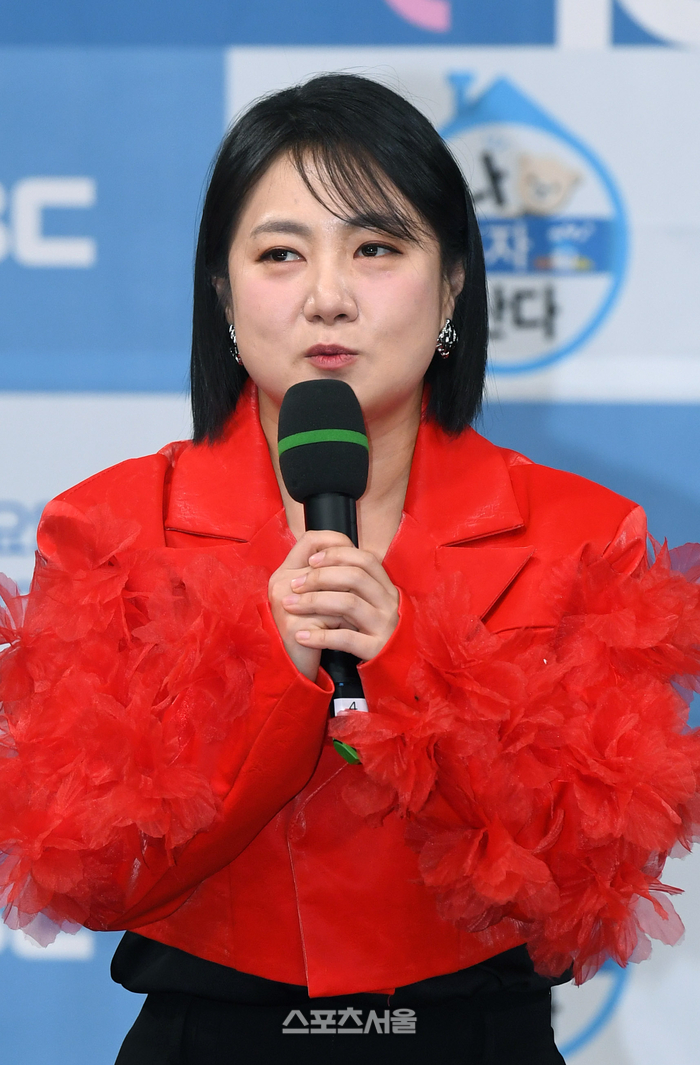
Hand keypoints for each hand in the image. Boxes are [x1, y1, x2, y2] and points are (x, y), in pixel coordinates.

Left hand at [268, 530, 399, 681]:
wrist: (394, 668)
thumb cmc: (372, 631)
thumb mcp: (371, 603)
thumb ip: (354, 584)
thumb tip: (319, 558)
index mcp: (387, 588)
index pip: (365, 560)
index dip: (338, 555)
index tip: (311, 560)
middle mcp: (389, 603)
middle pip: (355, 577)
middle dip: (319, 577)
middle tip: (294, 585)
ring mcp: (385, 626)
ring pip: (349, 603)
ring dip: (314, 601)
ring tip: (290, 606)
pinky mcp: (377, 649)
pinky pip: (346, 638)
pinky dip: (320, 636)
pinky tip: (301, 636)